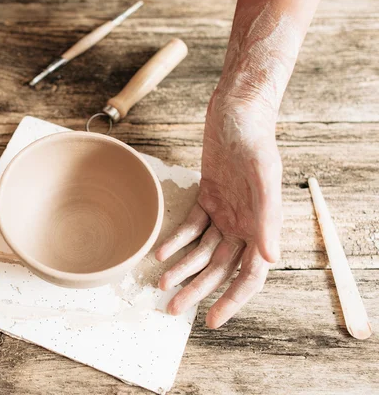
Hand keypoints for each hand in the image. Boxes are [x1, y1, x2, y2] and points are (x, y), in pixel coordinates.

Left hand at [155, 91, 282, 327]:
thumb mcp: (262, 175)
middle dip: (197, 290)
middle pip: (220, 268)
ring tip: (161, 284)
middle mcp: (245, 223)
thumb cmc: (254, 138)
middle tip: (172, 308)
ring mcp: (226, 212)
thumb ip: (267, 217)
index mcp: (262, 225)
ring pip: (203, 251)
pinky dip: (176, 240)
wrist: (235, 110)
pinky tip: (160, 252)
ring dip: (183, 268)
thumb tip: (270, 257)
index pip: (250, 275)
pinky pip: (192, 226)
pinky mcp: (208, 197)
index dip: (232, 300)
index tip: (212, 320)